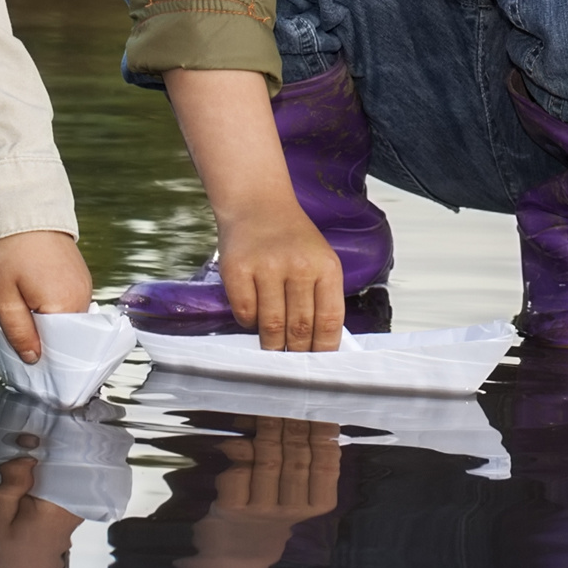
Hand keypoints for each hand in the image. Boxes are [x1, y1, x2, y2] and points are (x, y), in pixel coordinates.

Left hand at [0, 228, 94, 363]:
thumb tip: (35, 359)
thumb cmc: (8, 253)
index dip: (46, 359)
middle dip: (47, 343)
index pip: (62, 347)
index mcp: (66, 304)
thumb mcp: (4, 297)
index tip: (30, 367)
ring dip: (49, 326)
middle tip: (22, 347)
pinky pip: (70, 304)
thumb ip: (19, 332)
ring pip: (68, 320)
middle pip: (68, 336)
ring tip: (26, 323)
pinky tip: (35, 306)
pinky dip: (54, 311)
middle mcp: (83, 296)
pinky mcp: (80, 276)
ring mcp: (84, 284)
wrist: (21, 210)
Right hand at [218, 201, 347, 352]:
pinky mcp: (237, 269)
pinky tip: (253, 317)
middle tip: (293, 365)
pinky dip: (249, 323)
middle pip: (300, 327)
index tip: (319, 365)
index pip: (330, 319)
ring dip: (272, 344)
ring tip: (273, 349)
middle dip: (297, 352)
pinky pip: (245, 313)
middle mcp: (298, 266)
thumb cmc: (291, 238)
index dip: (324, 349)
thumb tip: (321, 344)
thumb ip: (323, 297)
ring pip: (272, 325)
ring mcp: (266, 267)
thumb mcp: (319, 259)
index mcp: (325, 266)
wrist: (257, 203)